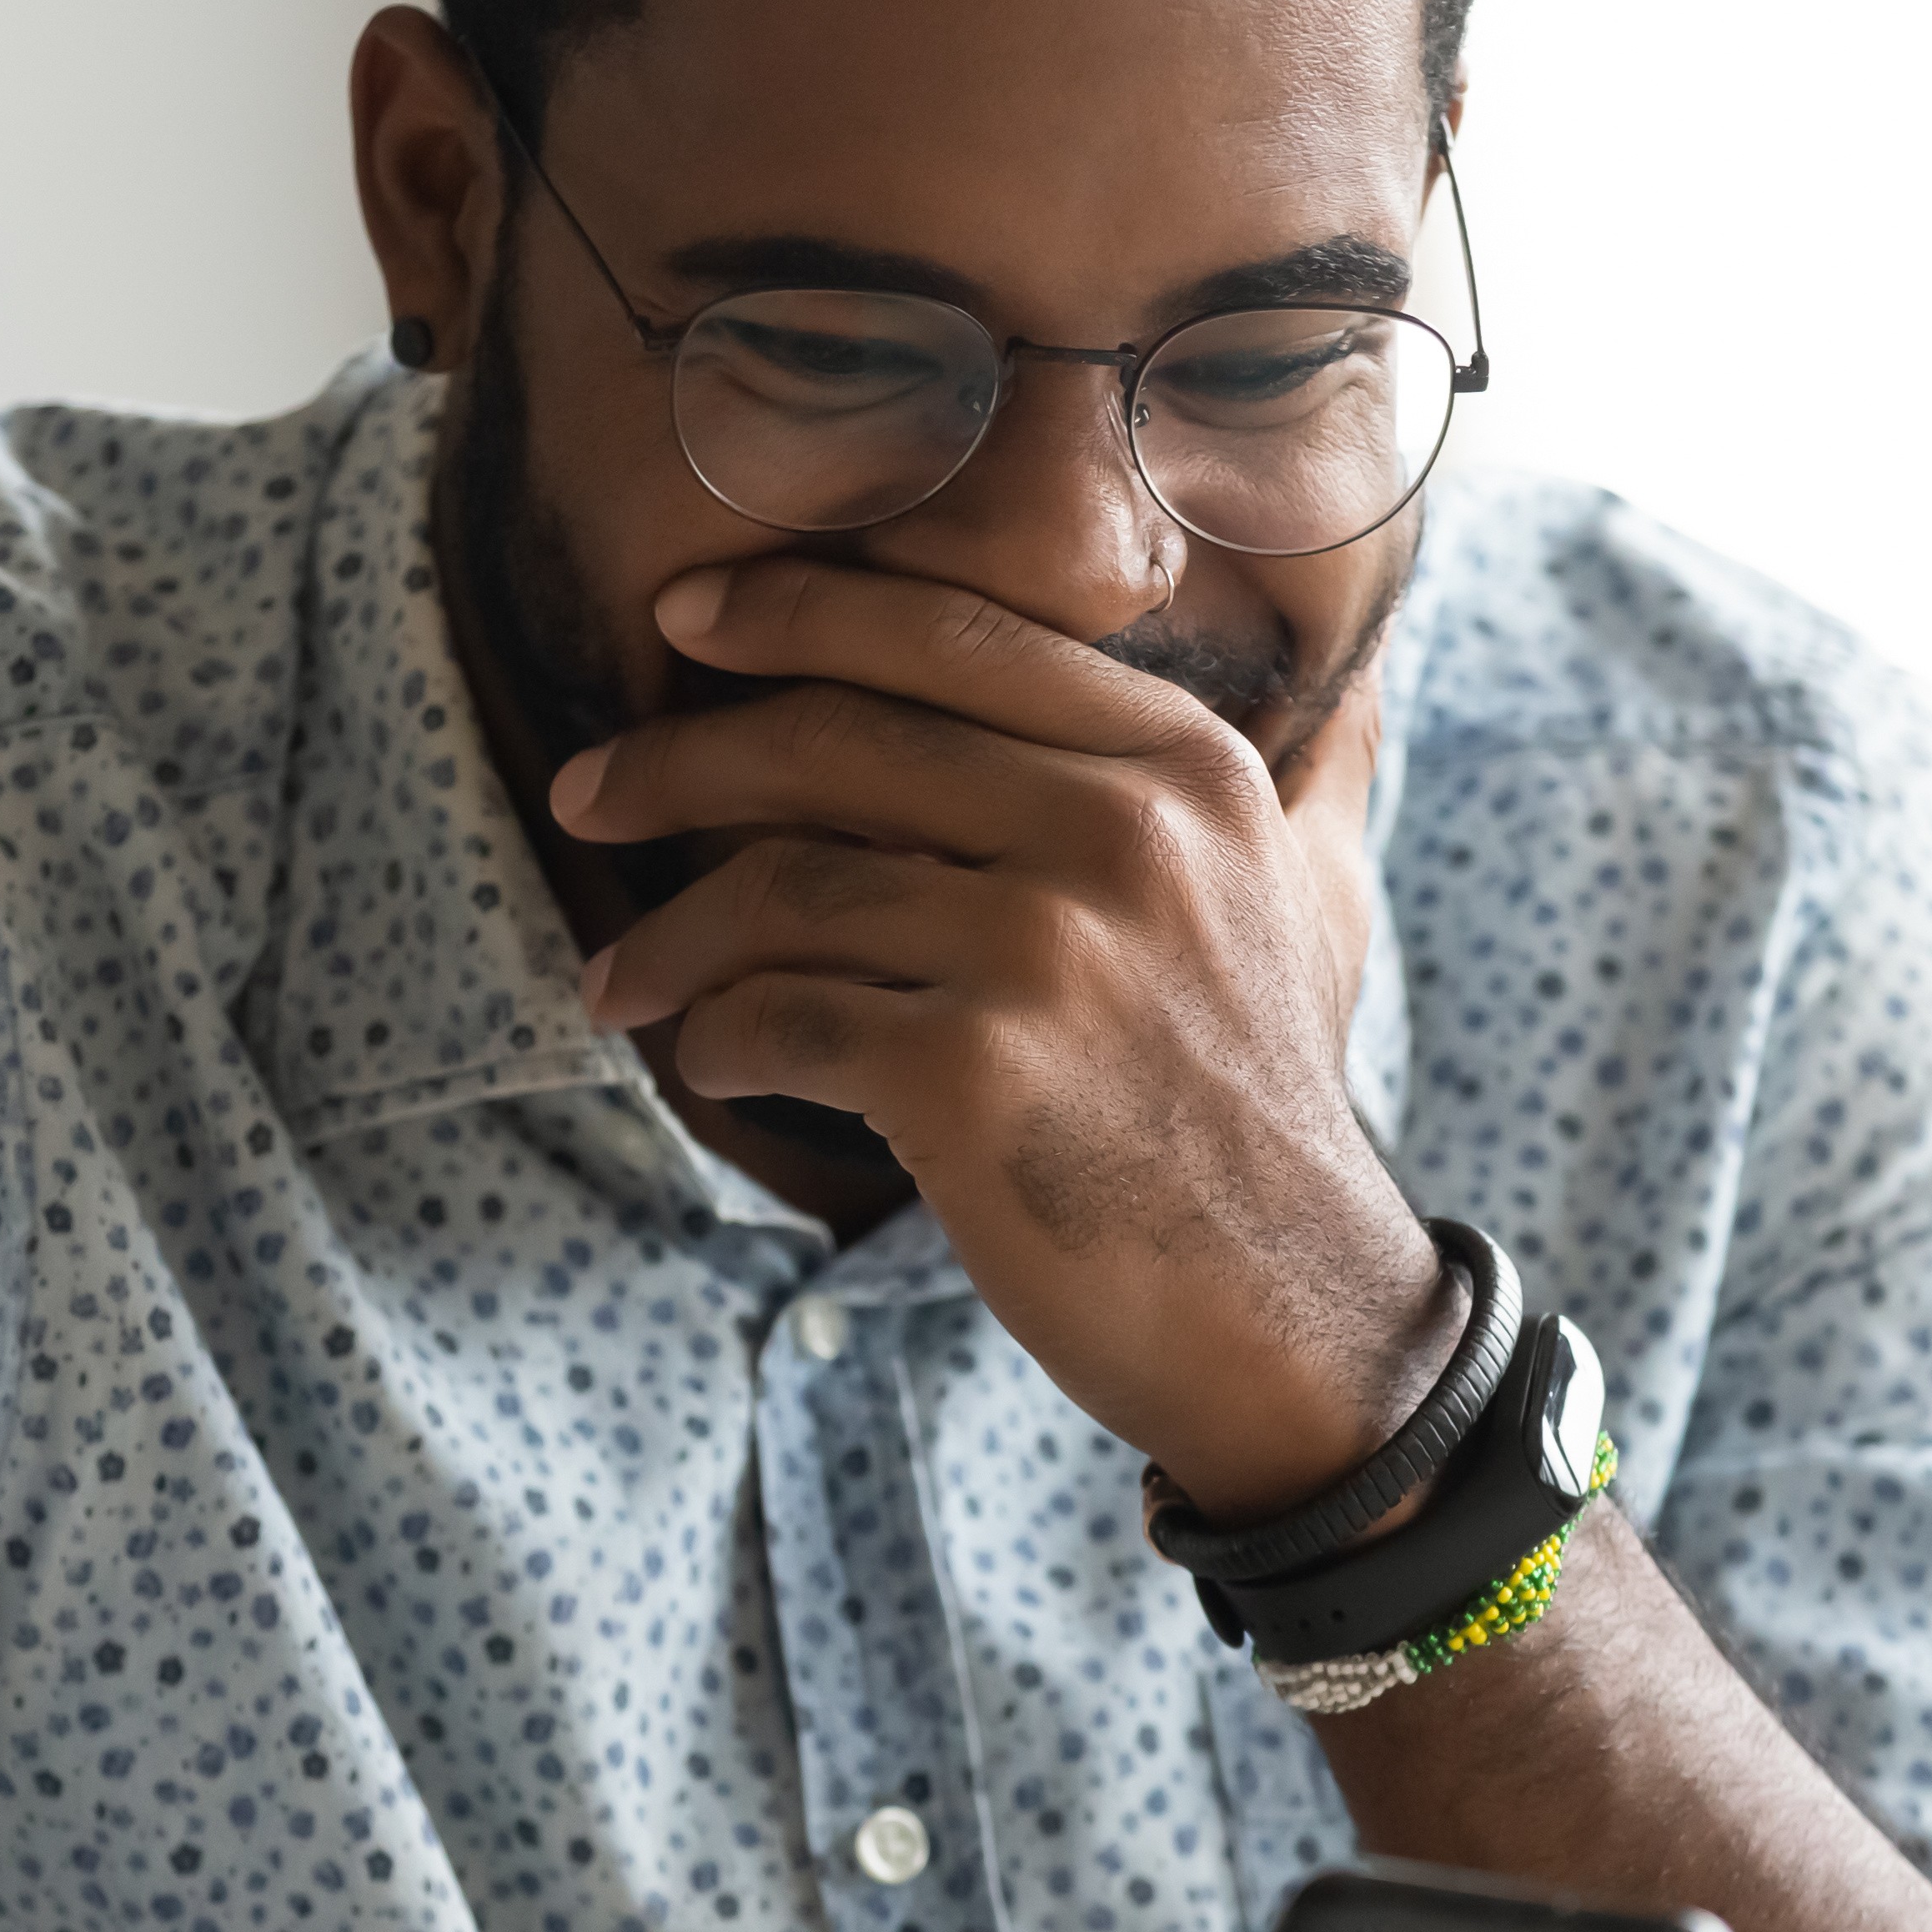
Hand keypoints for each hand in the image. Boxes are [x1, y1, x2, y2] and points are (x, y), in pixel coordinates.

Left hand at [554, 556, 1453, 1510]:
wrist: (1292, 1317)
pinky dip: (711, 1034)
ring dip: (668, 932)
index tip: (685, 614)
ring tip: (615, 976)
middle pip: (841, 741)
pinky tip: (702, 1055)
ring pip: (785, 886)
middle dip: (680, 758)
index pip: (954, 639)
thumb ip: (1289, 779)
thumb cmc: (1255, 1115)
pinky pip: (777, 1016)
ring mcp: (1047, 950)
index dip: (797, 613)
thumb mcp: (1305, 906)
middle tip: (585, 788)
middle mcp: (1123, 834)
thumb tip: (1346, 682)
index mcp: (1184, 767)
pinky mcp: (972, 1072)